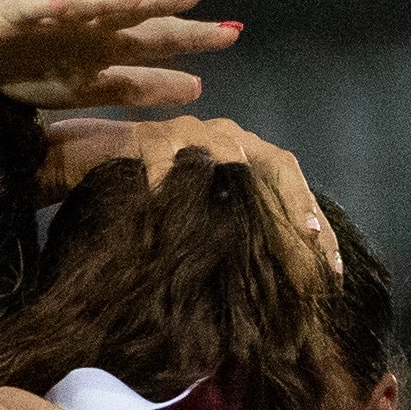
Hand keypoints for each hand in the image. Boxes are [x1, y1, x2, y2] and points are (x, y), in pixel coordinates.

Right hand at [40, 114, 337, 273]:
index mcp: (241, 152)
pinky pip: (162, 161)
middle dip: (298, 206)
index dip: (314, 221)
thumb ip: (233, 231)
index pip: (290, 181)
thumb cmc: (144, 198)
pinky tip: (172, 205)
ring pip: (229, 155)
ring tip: (263, 232)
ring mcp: (186, 132)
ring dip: (246, 189)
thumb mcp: (197, 218)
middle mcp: (222, 135)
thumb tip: (276, 277)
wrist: (79, 164)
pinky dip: (167, 182)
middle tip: (313, 245)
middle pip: (276, 162)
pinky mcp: (147, 138)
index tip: (331, 267)